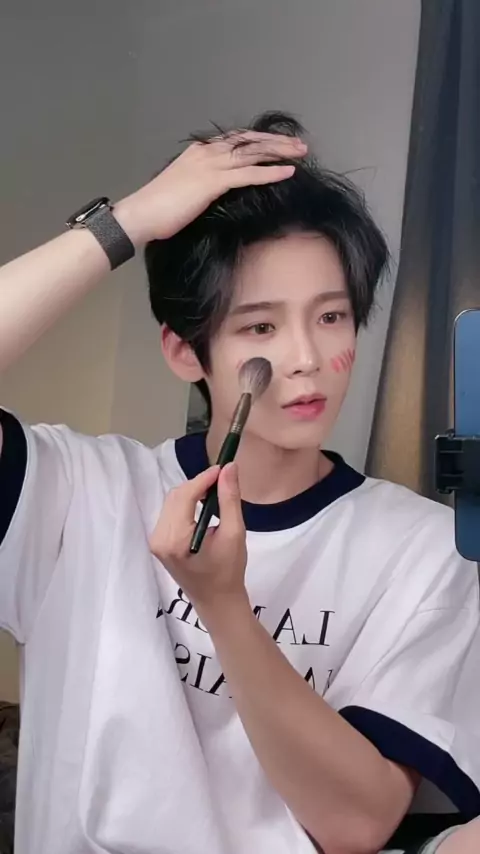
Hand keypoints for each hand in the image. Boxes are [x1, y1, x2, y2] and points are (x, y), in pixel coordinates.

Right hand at [116, 131, 306, 244]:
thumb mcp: (185, 189)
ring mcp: (210, 164)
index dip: (260, 139)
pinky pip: (248, 174)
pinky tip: (288, 172)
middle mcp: (207, 152)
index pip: (237, 139)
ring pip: (253, 152)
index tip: (280, 142)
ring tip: (301, 153)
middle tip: (300, 145)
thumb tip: (220, 190)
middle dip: (277, 141)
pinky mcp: (213, 181)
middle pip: (249, 140)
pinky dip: (270, 172)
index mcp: (199, 151)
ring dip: (280, 151)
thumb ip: (204, 183)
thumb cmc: (159, 209)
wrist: (141, 215)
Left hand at [149, 463, 247, 618]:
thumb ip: (229, 499)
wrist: (216, 601)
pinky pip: (170, 512)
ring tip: (215, 493)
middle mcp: (159, 539)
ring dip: (192, 493)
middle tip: (222, 480)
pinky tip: (203, 506)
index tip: (224, 468)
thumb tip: (229, 468)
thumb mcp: (234, 533)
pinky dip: (186, 504)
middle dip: (198, 484)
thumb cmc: (229, 571)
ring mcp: (156, 541)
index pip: (185, 496)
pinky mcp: (158, 542)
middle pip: (176, 496)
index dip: (204, 478)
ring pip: (172, 502)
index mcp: (175, 540)